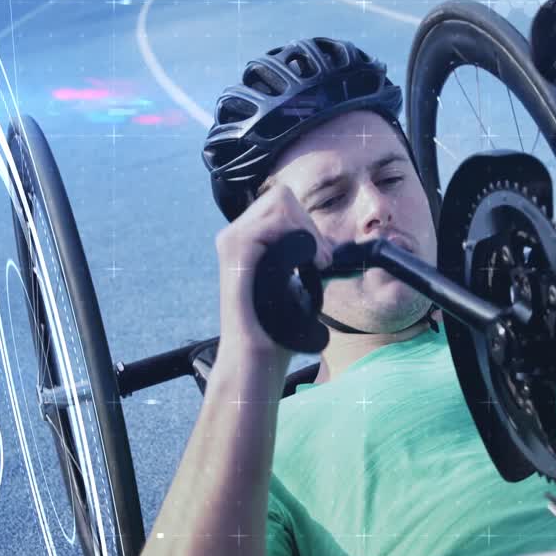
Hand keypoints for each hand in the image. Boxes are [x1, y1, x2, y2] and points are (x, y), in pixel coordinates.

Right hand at [214, 185, 333, 360]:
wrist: (256, 359)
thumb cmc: (276, 330)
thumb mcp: (292, 284)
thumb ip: (298, 257)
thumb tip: (322, 243)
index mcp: (247, 242)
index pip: (283, 204)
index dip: (308, 224)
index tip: (322, 258)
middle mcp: (235, 236)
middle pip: (282, 197)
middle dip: (310, 224)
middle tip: (321, 260)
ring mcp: (232, 241)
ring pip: (280, 201)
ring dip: (307, 229)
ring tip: (316, 263)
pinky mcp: (235, 251)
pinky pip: (274, 221)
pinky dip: (299, 237)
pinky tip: (307, 264)